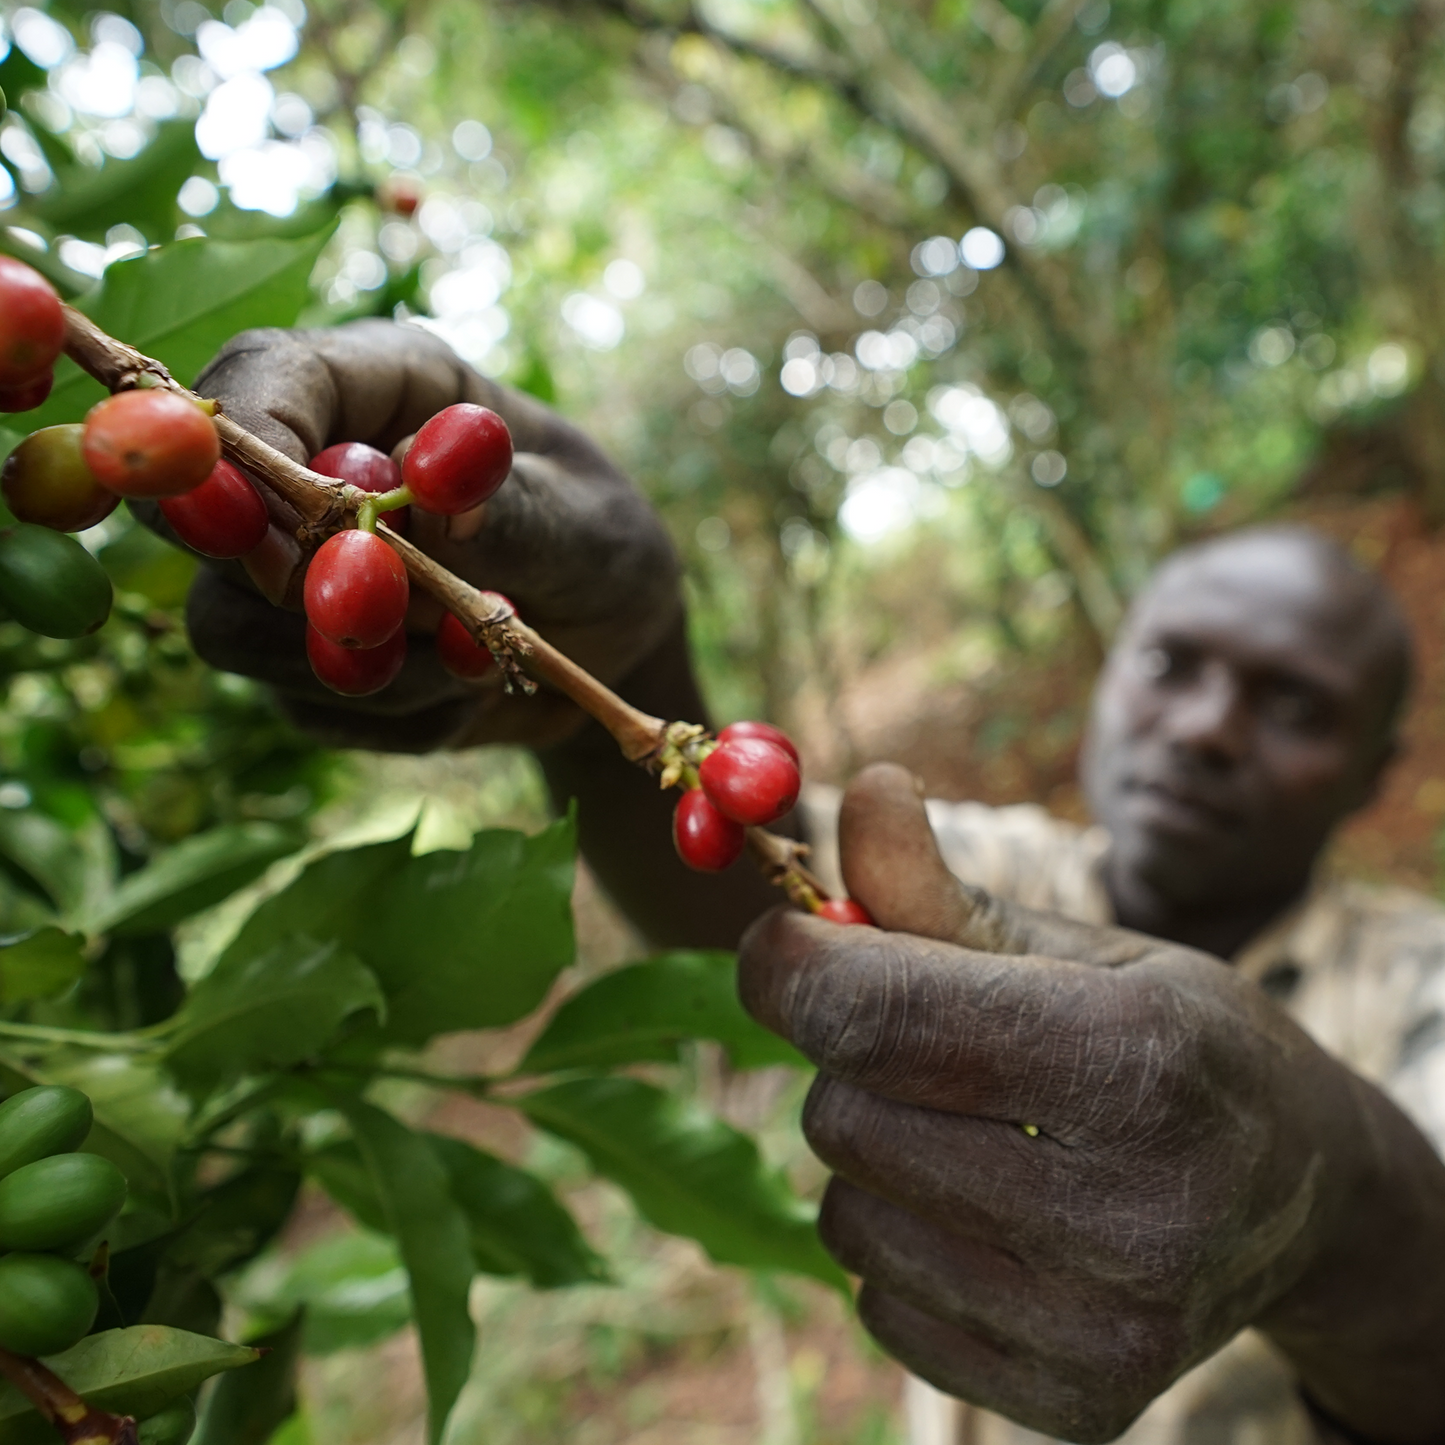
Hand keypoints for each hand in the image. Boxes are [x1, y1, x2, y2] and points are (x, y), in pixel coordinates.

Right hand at [159, 320, 681, 750]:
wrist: (610, 652)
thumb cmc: (602, 550)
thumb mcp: (585, 525)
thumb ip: (512, 511)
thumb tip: (433, 504)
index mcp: (380, 388)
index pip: (263, 378)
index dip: (249, 450)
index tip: (297, 532)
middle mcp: (316, 468)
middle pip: (197, 509)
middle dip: (275, 578)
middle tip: (379, 618)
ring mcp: (294, 569)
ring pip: (232, 624)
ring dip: (364, 662)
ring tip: (478, 655)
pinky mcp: (300, 658)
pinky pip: (300, 702)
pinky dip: (395, 712)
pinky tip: (465, 687)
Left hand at [739, 764, 1444, 1442]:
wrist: (1301, 1190)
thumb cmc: (1170, 1038)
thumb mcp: (1076, 946)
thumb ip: (941, 888)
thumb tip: (856, 792)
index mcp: (1134, 1057)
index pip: (876, 1016)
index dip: (789, 966)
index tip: (776, 944)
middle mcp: (1132, 1211)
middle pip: (844, 1114)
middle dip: (851, 1060)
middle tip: (921, 1044)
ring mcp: (1105, 1326)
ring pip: (845, 1215)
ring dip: (871, 1157)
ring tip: (967, 1132)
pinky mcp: (1074, 1398)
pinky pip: (877, 1301)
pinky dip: (900, 1242)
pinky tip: (984, 1215)